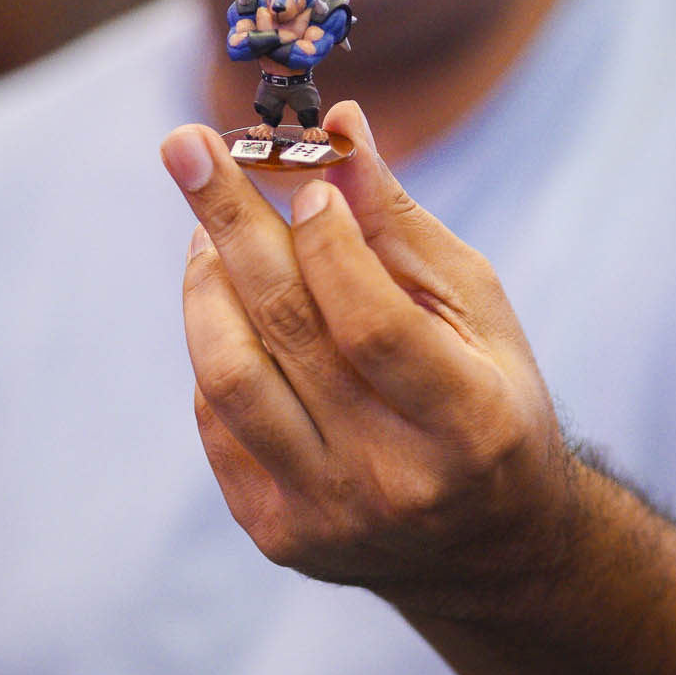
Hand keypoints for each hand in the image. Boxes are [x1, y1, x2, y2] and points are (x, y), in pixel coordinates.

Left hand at [161, 101, 579, 614]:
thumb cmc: (488, 397)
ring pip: (229, 377)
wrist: (486, 546)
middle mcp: (391, 479)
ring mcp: (324, 514)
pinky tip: (232, 307)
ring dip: (206, 284)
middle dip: (231, 223)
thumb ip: (399, 223)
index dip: (329, 242)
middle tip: (187, 143)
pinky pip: (216, 416)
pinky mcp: (274, 531)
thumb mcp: (476, 307)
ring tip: (208, 231)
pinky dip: (216, 343)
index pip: (370, 323)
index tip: (305, 176)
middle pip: (287, 333)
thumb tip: (337, 128)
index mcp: (467, 424)